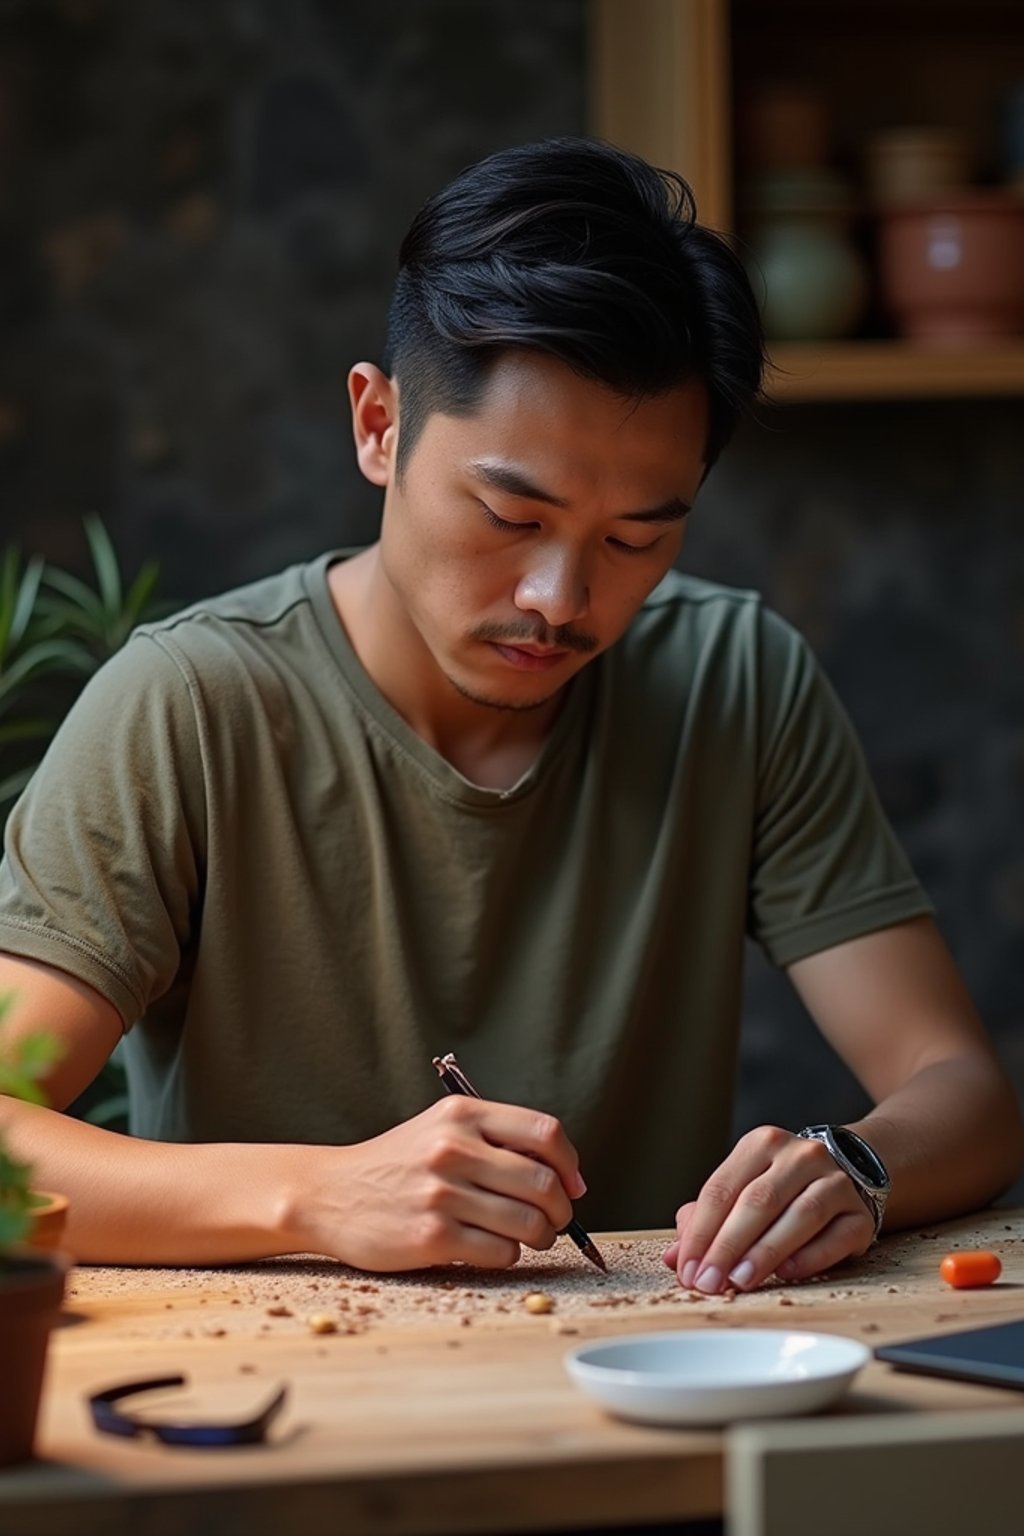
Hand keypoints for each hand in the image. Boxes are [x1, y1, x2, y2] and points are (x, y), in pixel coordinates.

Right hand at [288, 1095, 585, 1272]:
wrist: (330, 1194)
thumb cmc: (397, 1165)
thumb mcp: (441, 1130)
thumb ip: (495, 1141)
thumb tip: (564, 1177)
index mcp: (462, 1114)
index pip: (545, 1132)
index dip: (569, 1164)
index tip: (572, 1186)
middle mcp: (453, 1148)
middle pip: (543, 1183)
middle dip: (560, 1210)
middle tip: (554, 1221)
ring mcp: (442, 1193)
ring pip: (529, 1223)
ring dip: (540, 1236)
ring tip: (527, 1237)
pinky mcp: (431, 1237)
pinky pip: (501, 1252)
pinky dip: (508, 1255)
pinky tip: (491, 1248)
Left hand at [661, 1125, 873, 1291]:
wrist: (847, 1174)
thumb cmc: (781, 1189)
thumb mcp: (742, 1190)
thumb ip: (706, 1221)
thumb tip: (675, 1258)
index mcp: (761, 1144)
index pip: (722, 1188)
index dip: (701, 1232)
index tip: (686, 1268)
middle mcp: (800, 1155)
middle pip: (758, 1201)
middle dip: (727, 1245)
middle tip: (708, 1282)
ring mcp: (835, 1181)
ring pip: (800, 1216)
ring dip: (766, 1252)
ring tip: (740, 1281)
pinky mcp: (861, 1212)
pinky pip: (837, 1237)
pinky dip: (810, 1256)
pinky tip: (786, 1274)